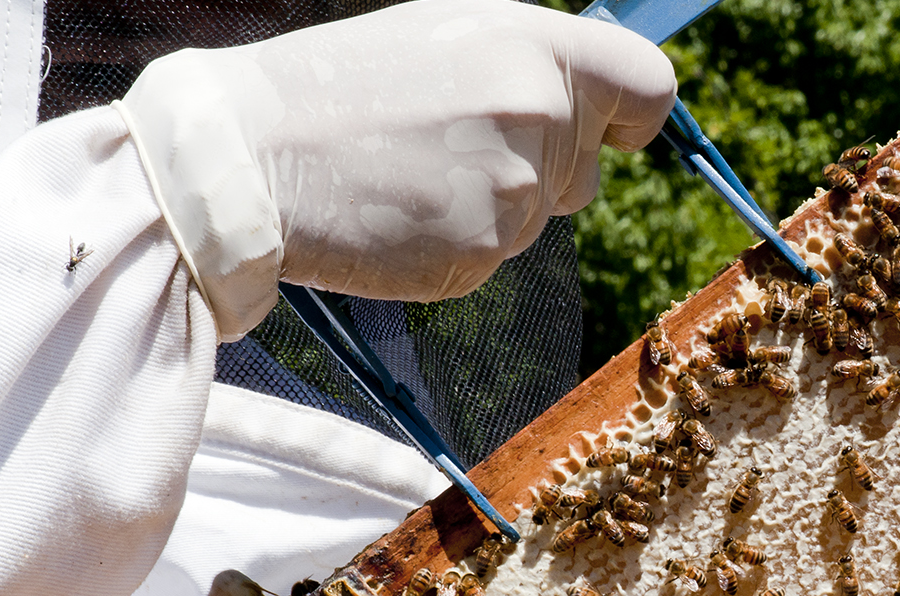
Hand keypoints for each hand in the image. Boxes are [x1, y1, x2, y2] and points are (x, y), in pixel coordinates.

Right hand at [118, 0, 676, 338]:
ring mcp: (515, 188)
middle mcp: (538, 111)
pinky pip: (495, 255)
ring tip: (410, 172)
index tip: (614, 129)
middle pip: (588, 169)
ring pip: (538, 216)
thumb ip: (529, 65)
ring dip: (491, 206)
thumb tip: (596, 102)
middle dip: (542, 167)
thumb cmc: (340, 89)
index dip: (633, 115)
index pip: (649, 87)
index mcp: (533, 45)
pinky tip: (401, 212)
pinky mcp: (483, 251)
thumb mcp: (444, 37)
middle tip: (448, 145)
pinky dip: (457, 243)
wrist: (250, 156)